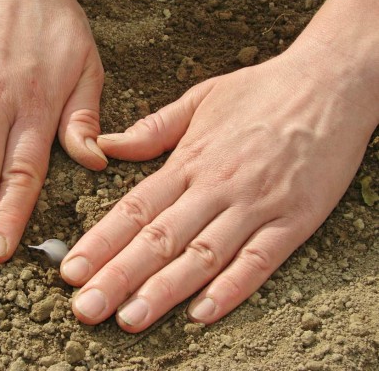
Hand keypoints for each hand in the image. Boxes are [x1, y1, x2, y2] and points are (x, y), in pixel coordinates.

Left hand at [60, 50, 377, 331]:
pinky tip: (202, 312)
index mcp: (190, 160)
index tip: (72, 270)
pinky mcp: (294, 220)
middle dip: (118, 276)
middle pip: (160, 239)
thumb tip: (107, 145)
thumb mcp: (201, 97)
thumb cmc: (261, 91)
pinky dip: (232, 288)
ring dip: (164, 290)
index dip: (101, 242)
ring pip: (203, 255)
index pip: (135, 208)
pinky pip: (260, 260)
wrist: (330, 83)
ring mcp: (256, 205)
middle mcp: (216, 187)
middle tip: (86, 308)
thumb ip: (152, 128)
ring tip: (130, 318)